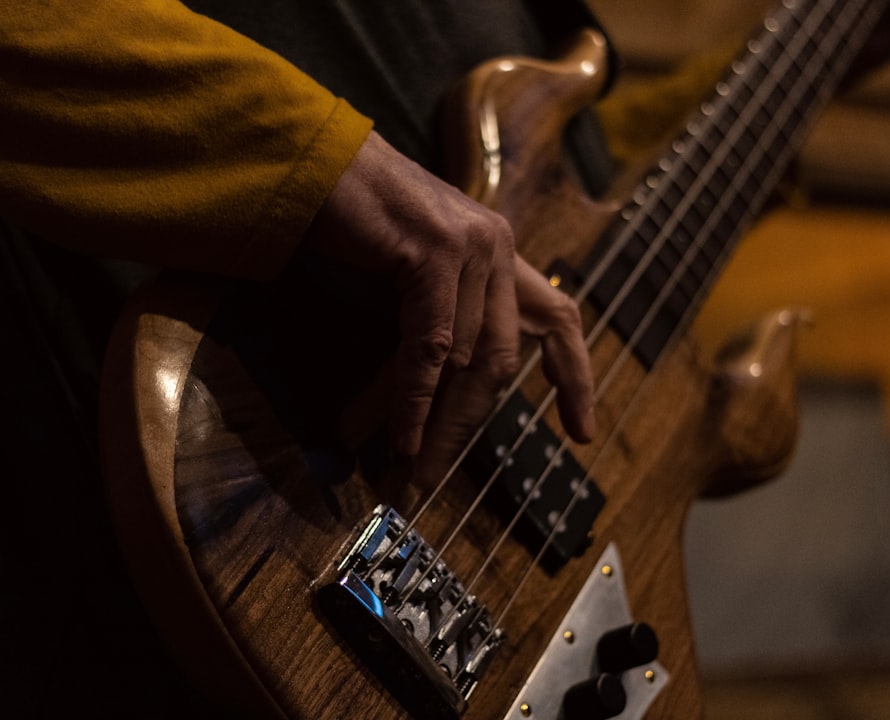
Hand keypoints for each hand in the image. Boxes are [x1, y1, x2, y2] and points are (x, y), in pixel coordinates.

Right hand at [307, 132, 594, 457]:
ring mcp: (472, 247)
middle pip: (502, 359)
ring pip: (467, 360)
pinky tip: (396, 435)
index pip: (554, 317)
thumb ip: (429, 337)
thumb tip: (425, 415)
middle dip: (465, 426)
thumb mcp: (403, 289)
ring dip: (431, 421)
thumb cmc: (347, 227)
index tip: (581, 434)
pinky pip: (432, 346)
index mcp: (497, 253)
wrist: (307, 165)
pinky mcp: (438, 253)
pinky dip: (412, 397)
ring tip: (403, 466)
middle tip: (428, 475)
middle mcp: (496, 247)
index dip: (572, 376)